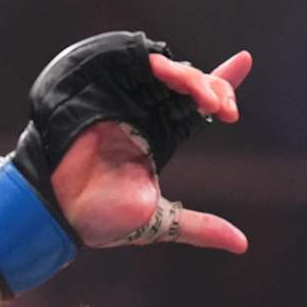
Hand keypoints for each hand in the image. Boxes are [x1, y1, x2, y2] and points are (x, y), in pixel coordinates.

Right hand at [52, 50, 252, 253]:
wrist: (62, 211)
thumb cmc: (102, 220)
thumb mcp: (162, 223)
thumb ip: (201, 228)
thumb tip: (242, 245)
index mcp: (160, 136)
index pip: (196, 104)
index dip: (222, 83)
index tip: (244, 61)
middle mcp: (146, 113)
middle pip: (191, 83)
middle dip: (215, 87)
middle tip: (226, 110)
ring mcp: (126, 99)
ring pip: (170, 71)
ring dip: (194, 79)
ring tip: (208, 101)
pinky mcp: (106, 89)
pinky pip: (139, 64)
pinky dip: (163, 66)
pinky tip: (174, 77)